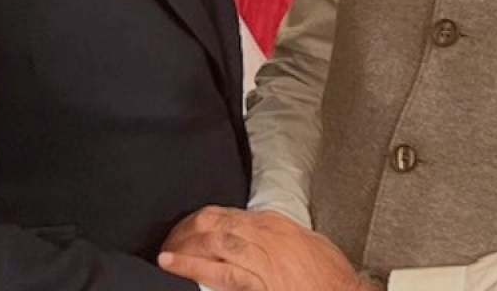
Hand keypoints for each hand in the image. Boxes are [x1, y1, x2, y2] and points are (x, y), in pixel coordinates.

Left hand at [160, 206, 373, 290]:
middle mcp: (264, 235)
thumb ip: (277, 238)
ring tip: (165, 251)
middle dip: (187, 229)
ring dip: (182, 244)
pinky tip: (171, 265)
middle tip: (170, 238)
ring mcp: (260, 258)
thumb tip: (257, 237)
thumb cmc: (331, 276)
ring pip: (211, 241)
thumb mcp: (305, 244)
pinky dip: (189, 266)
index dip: (202, 220)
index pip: (228, 213)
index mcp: (275, 224)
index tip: (189, 227)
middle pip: (214, 223)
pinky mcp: (257, 283)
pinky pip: (218, 271)